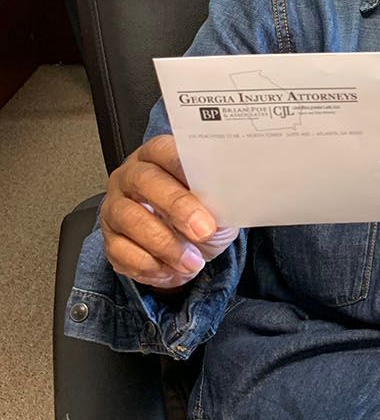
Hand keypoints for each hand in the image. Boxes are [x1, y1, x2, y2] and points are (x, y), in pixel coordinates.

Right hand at [100, 134, 239, 289]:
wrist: (191, 251)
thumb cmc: (202, 217)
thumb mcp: (219, 204)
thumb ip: (219, 197)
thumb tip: (230, 196)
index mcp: (158, 157)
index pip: (164, 150)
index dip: (182, 165)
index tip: (206, 187)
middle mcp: (131, 177)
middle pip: (145, 181)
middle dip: (177, 207)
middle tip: (203, 230)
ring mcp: (116, 207)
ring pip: (130, 218)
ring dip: (165, 244)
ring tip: (192, 261)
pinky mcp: (109, 239)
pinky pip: (121, 250)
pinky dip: (150, 265)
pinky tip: (170, 269)